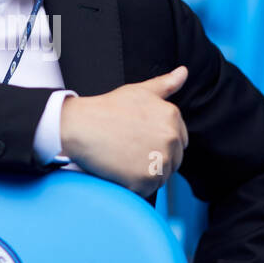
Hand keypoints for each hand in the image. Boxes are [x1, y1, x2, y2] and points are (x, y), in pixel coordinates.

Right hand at [59, 66, 188, 196]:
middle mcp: (171, 138)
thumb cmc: (106, 109)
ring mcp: (159, 160)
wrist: (80, 126)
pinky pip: (147, 190)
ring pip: (161, 176)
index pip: (180, 141)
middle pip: (173, 160)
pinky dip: (135, 186)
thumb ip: (165, 84)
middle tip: (130, 151)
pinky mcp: (145, 180)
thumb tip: (184, 72)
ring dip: (146, 173)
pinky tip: (120, 171)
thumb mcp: (139, 91)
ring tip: (124, 159)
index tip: (141, 140)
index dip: (160, 143)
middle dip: (155, 159)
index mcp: (172, 116)